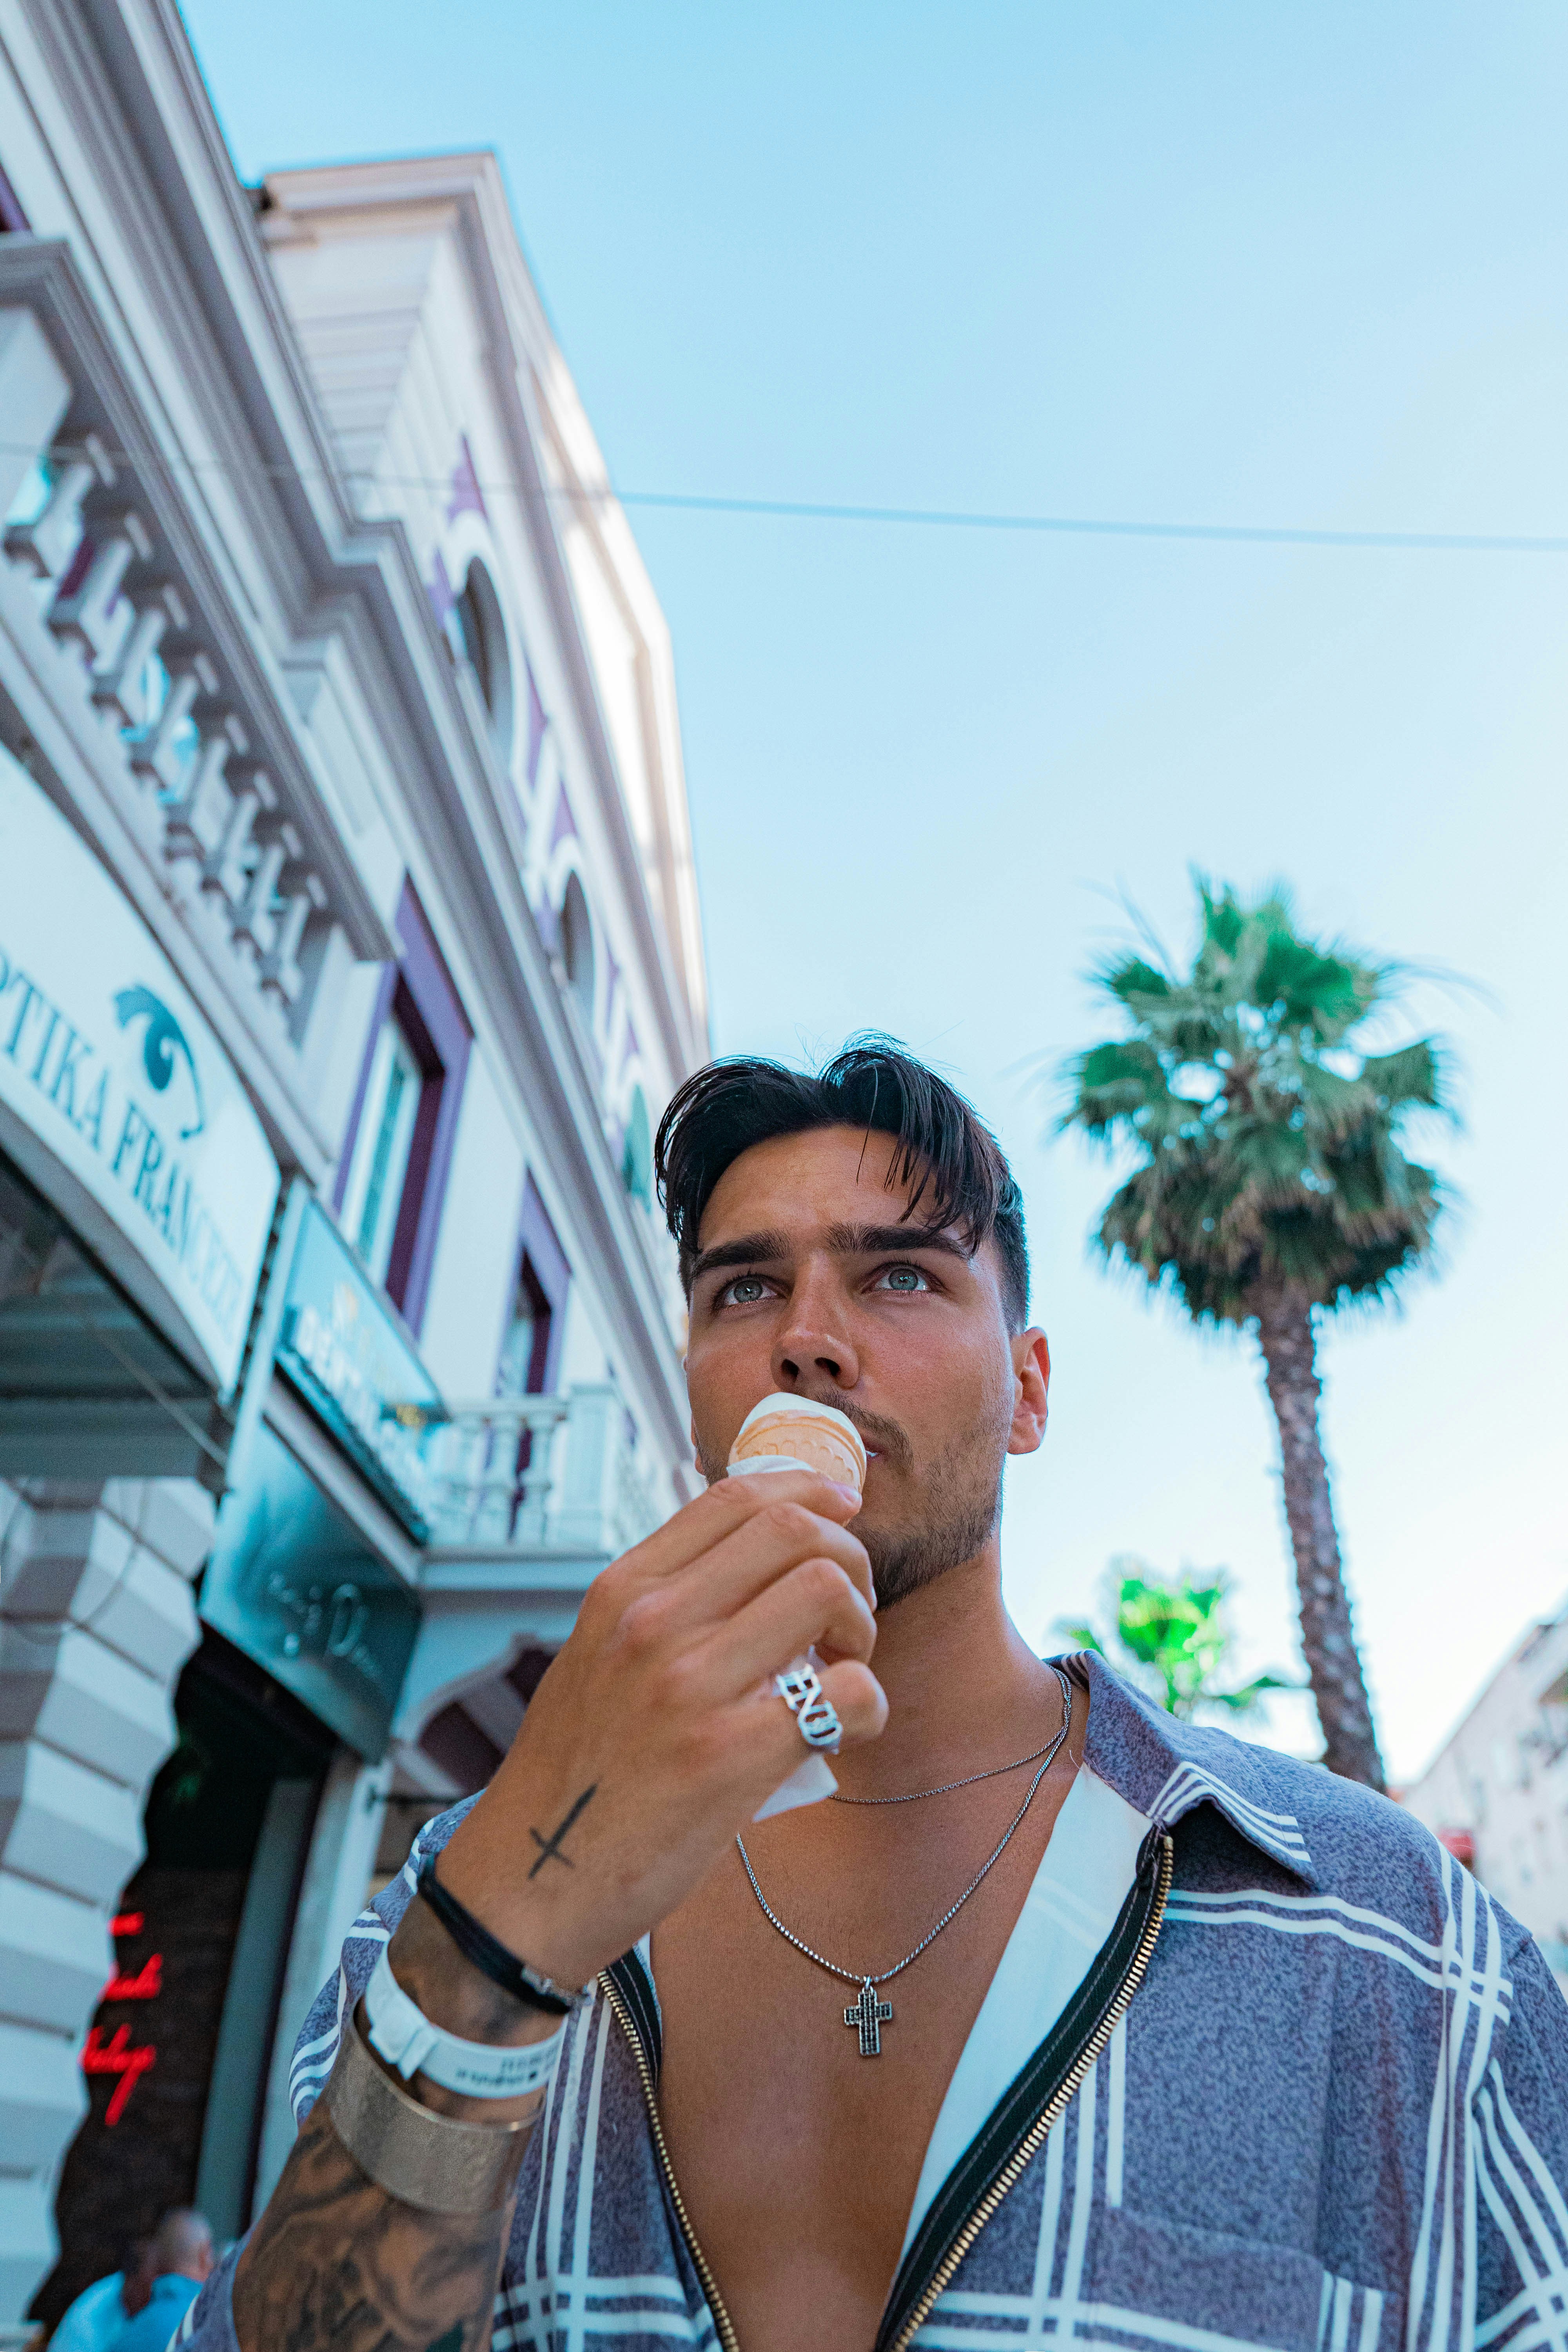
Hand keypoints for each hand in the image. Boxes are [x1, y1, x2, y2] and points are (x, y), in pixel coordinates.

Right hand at [430, 1471, 885, 1986]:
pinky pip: (849, 1694)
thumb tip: (749, 1561)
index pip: (736, 1497)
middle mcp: (653, 1622)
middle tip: (849, 1613)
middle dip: (848, 1559)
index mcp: (622, 1590)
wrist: (532, 1878)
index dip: (809, 1492)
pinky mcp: (730, 1757)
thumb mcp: (595, 1656)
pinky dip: (868, 1706)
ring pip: (825, 1593)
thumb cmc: (579, 1770)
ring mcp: (690, 1686)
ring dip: (861, 1626)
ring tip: (843, 1667)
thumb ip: (660, 1605)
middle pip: (794, 1532)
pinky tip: (842, 1729)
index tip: (843, 1511)